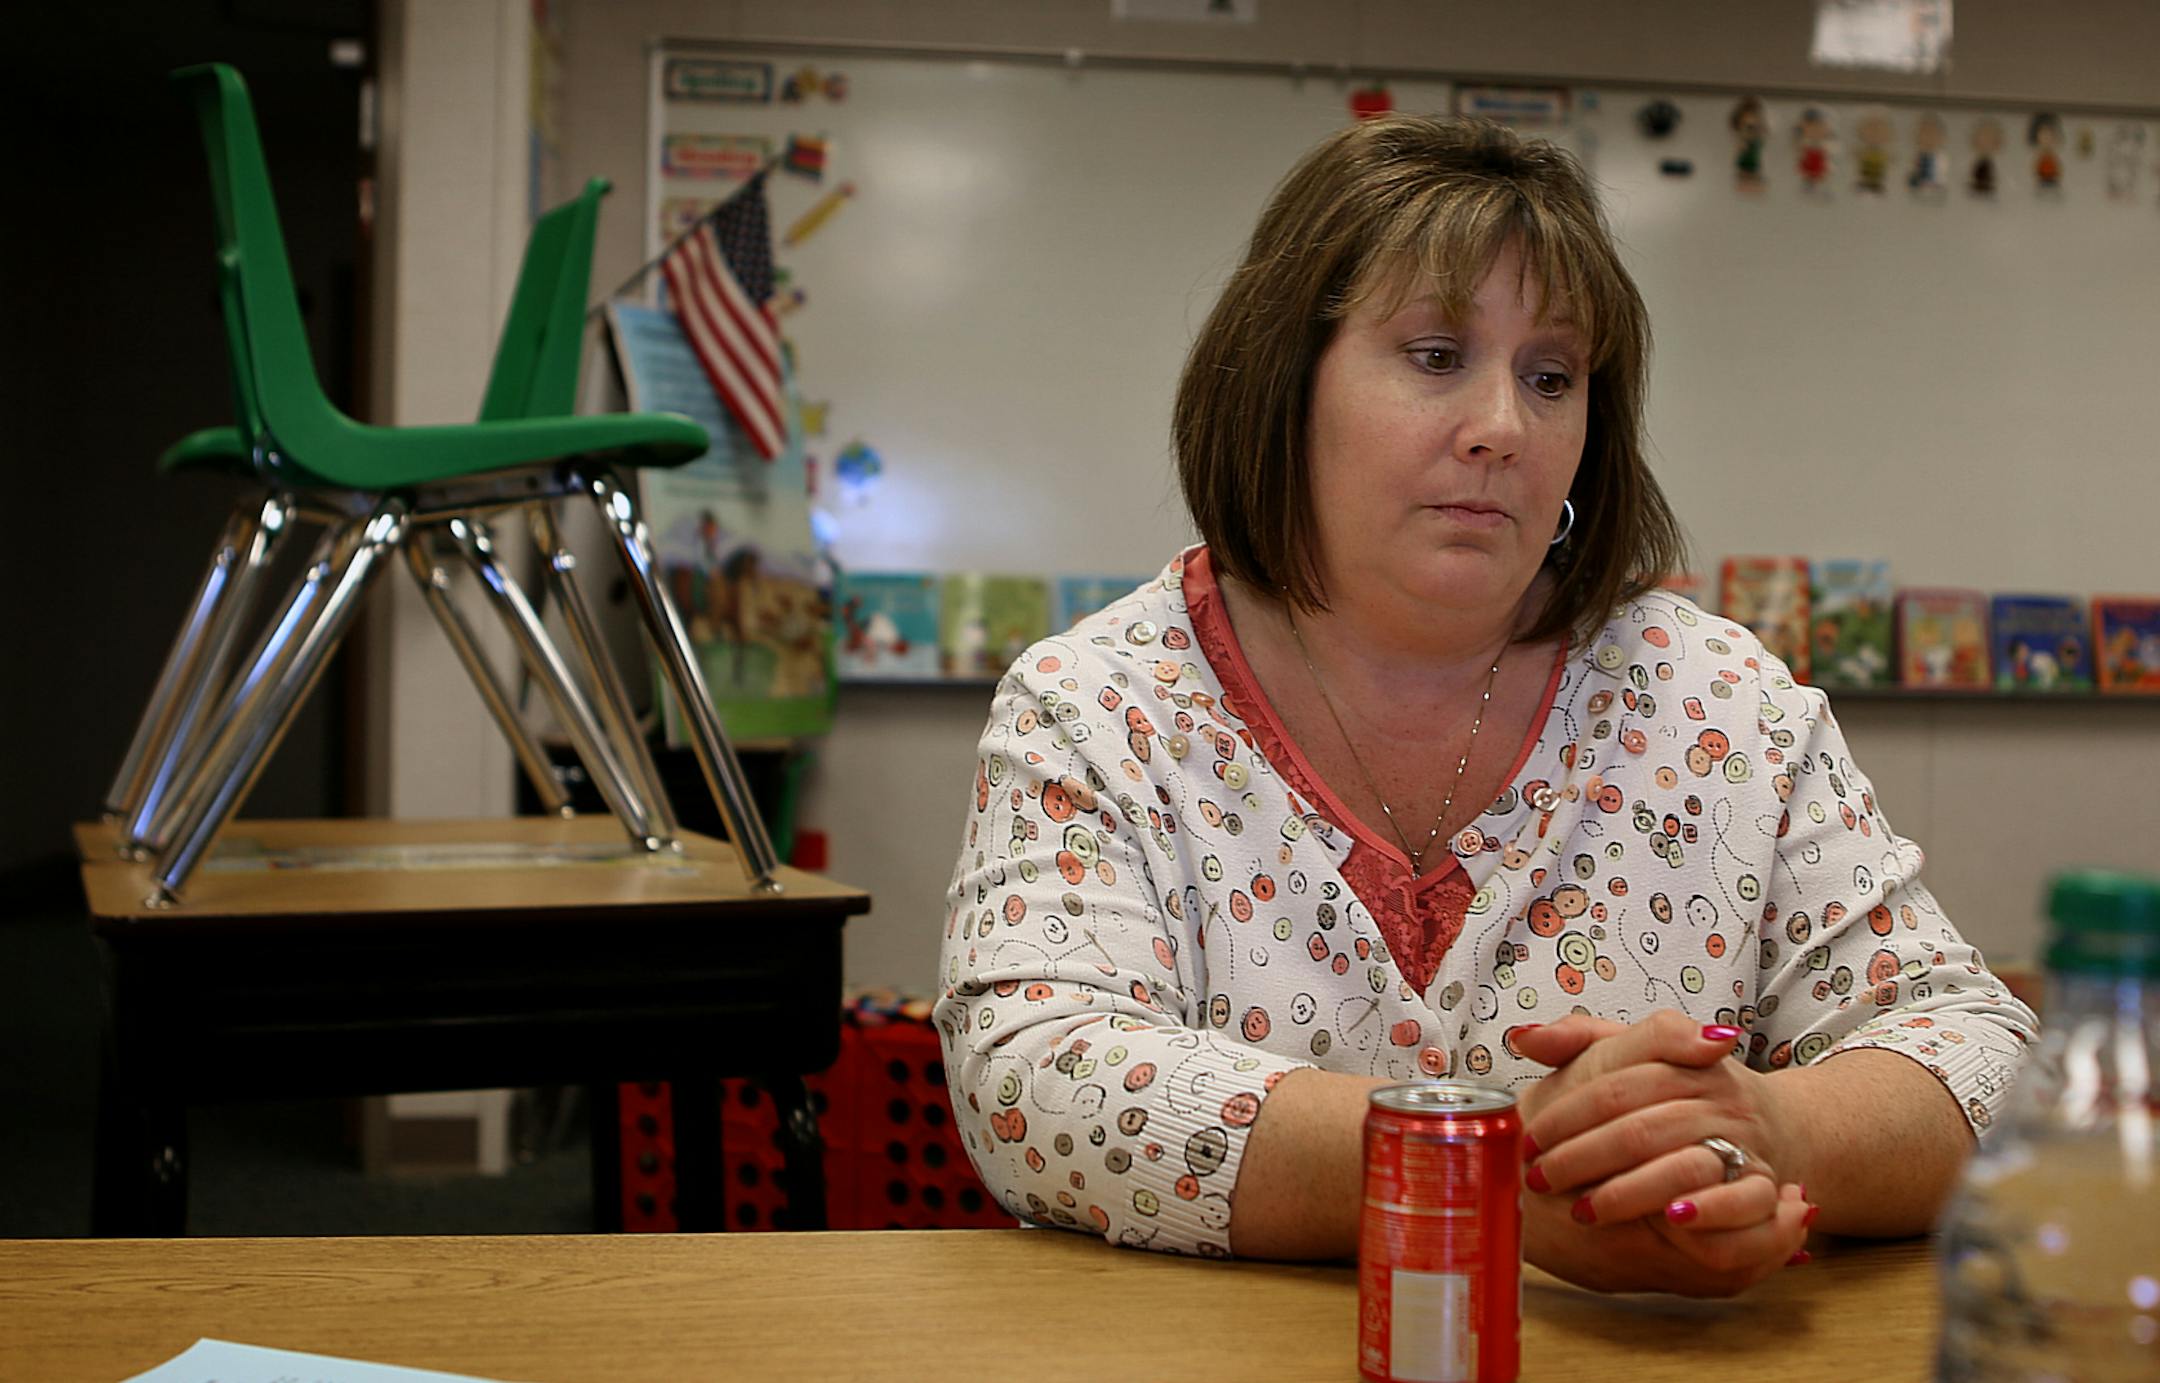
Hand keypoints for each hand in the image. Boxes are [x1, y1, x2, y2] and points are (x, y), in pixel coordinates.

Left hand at [1512, 1011, 1815, 1294]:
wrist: (1772, 1121)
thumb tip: (1524, 1038)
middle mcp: (1715, 1094)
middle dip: (1582, 1158)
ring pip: (1682, 1162)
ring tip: (1582, 1211)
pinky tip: (1669, 1221)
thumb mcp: (1635, 1051)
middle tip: (1540, 1181)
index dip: (1566, 1115)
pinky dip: (1706, 1210)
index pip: (1614, 1086)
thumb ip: (1581, 1038)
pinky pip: (1741, 1198)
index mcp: (1680, 1057)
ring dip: (1628, 1191)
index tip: (1530, 1140)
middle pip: (1640, 1127)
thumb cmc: (1683, 1088)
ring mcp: (1743, 1138)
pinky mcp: (1764, 1181)